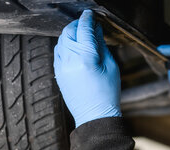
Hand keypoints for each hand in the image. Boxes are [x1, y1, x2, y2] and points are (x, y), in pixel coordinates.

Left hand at [54, 10, 120, 126]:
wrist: (95, 115)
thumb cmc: (107, 94)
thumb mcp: (111, 67)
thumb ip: (102, 46)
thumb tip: (96, 31)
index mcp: (86, 58)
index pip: (84, 30)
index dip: (87, 19)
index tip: (90, 14)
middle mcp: (70, 61)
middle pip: (69, 32)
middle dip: (77, 25)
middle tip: (86, 23)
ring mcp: (61, 67)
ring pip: (61, 41)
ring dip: (70, 34)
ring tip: (81, 35)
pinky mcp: (58, 73)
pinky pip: (58, 52)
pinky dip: (65, 45)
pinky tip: (74, 47)